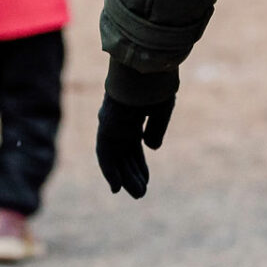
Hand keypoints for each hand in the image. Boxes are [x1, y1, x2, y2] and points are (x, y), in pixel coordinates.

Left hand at [94, 61, 177, 198]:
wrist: (144, 71)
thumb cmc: (155, 85)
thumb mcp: (161, 110)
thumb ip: (156, 129)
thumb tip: (151, 147)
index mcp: (133, 115)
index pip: (134, 144)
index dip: (139, 163)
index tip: (145, 179)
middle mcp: (120, 121)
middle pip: (125, 153)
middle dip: (133, 173)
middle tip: (141, 193)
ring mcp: (112, 124)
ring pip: (116, 157)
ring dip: (124, 177)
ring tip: (137, 195)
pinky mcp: (106, 127)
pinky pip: (105, 154)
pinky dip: (109, 170)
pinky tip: (116, 186)